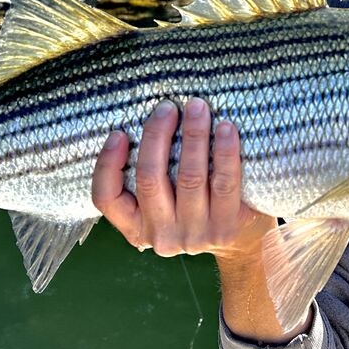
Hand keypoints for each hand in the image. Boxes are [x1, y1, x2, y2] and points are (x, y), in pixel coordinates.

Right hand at [91, 98, 274, 259]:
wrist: (241, 241)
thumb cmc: (196, 206)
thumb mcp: (164, 201)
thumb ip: (151, 174)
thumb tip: (147, 120)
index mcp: (136, 227)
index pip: (107, 198)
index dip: (107, 164)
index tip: (119, 133)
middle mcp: (162, 235)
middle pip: (150, 179)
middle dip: (157, 136)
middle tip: (167, 107)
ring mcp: (195, 235)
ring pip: (189, 178)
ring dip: (193, 136)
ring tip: (197, 107)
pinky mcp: (226, 228)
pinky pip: (224, 183)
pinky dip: (225, 152)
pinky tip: (226, 128)